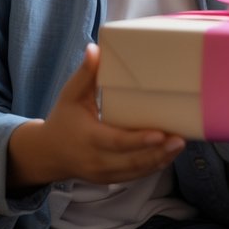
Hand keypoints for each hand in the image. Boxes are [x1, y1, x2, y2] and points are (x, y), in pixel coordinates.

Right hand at [8, 44, 186, 188]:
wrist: (48, 153)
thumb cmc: (63, 119)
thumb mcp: (70, 95)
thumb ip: (85, 73)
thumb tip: (94, 48)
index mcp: (88, 138)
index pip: (116, 141)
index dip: (138, 140)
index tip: (160, 134)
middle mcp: (96, 160)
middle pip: (131, 161)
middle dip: (157, 152)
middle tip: (180, 139)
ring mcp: (103, 174)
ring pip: (136, 171)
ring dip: (160, 160)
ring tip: (180, 145)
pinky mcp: (110, 180)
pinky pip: (135, 176)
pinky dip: (152, 167)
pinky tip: (168, 155)